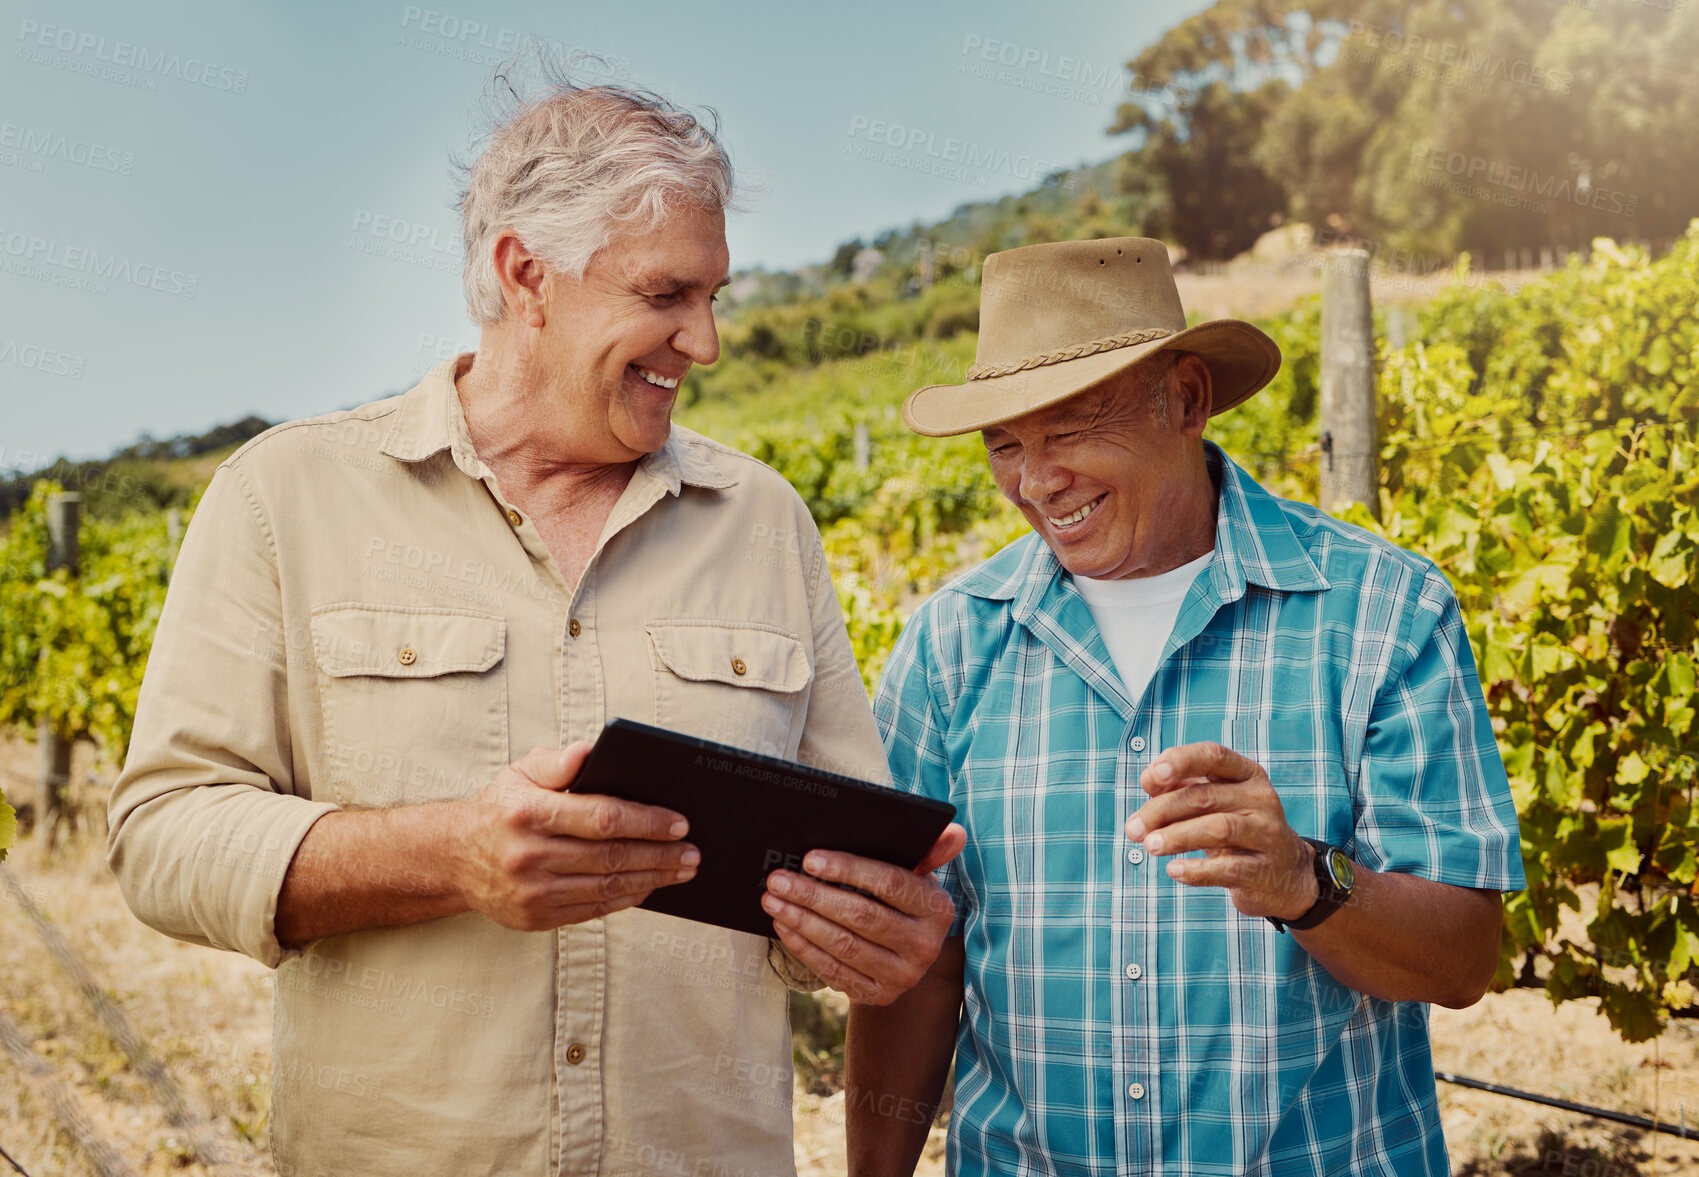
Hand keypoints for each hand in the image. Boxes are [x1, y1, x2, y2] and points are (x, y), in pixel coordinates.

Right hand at [451, 743, 698, 930]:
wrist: (454, 859)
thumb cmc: (501, 809)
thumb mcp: (520, 773)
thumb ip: (557, 762)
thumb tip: (587, 751)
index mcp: (528, 813)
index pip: (601, 818)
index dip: (646, 821)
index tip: (679, 822)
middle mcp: (528, 855)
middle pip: (610, 857)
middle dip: (660, 854)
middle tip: (693, 852)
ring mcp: (531, 891)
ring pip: (606, 887)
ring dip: (652, 879)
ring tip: (681, 870)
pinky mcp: (535, 917)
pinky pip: (592, 910)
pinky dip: (626, 899)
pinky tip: (649, 887)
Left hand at [761, 823, 966, 1005]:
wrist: (904, 955)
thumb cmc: (901, 900)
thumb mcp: (918, 874)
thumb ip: (930, 849)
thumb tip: (954, 830)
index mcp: (937, 908)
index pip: (889, 883)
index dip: (848, 869)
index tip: (809, 859)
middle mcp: (926, 946)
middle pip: (861, 915)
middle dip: (813, 895)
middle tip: (777, 880)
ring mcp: (903, 976)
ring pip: (843, 944)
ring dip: (802, 920)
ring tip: (773, 900)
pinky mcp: (880, 996)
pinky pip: (835, 971)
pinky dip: (804, 946)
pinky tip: (785, 926)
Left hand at [1125, 742, 1316, 921]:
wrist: (1284, 875)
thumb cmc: (1236, 829)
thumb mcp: (1214, 803)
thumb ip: (1182, 788)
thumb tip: (1149, 781)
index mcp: (1247, 774)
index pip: (1213, 755)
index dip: (1179, 762)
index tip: (1149, 778)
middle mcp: (1261, 798)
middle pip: (1205, 796)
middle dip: (1161, 811)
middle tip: (1133, 830)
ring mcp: (1268, 834)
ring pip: (1219, 828)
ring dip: (1177, 836)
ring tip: (1150, 846)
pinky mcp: (1266, 870)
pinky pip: (1229, 868)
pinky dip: (1197, 870)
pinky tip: (1174, 870)